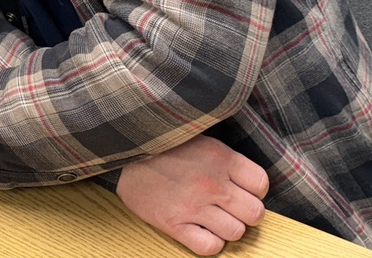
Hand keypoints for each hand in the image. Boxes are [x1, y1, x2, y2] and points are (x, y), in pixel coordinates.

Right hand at [116, 134, 267, 255]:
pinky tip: (200, 228)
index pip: (261, 184)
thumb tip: (250, 182)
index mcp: (219, 157)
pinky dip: (210, 242)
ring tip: (211, 215)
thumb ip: (226, 159)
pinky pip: (210, 247)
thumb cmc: (163, 145)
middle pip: (255, 213)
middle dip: (245, 211)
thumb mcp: (199, 138)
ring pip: (236, 232)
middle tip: (229, 205)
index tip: (240, 187)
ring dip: (227, 227)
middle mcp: (211, 183)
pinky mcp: (174, 223)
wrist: (122, 151)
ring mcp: (193, 205)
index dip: (254, 189)